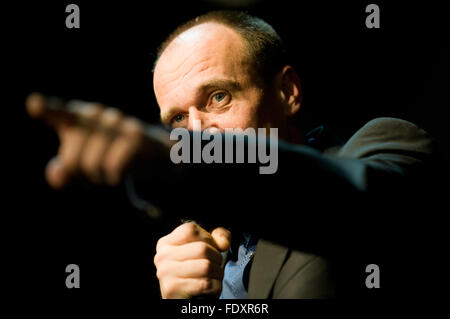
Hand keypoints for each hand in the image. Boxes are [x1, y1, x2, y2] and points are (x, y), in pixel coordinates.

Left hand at [26, 93, 169, 187]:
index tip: (34, 105)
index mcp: (80, 119)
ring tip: (110, 173)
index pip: (60, 114)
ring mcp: (117, 123)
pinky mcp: (135, 136)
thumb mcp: (86, 166)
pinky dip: (114, 177)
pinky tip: (119, 175)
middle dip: (82, 176)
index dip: (47, 110)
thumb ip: (65, 170)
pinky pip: (112, 165)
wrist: (156, 156)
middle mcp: (97, 116)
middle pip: (71, 160)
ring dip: (100, 178)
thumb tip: (57, 175)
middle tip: (96, 174)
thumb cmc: (114, 156)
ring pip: (91, 164)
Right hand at [154, 222, 230, 298]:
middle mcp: (162, 256)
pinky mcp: (172, 289)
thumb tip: (224, 243)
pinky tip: (209, 289)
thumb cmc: (195, 273)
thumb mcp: (204, 250)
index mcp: (166, 243)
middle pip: (201, 248)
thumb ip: (217, 237)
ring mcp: (165, 273)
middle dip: (217, 258)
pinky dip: (215, 287)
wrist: (184, 299)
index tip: (209, 248)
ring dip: (217, 273)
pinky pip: (206, 284)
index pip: (190, 229)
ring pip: (206, 266)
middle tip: (214, 266)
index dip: (207, 238)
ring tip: (212, 277)